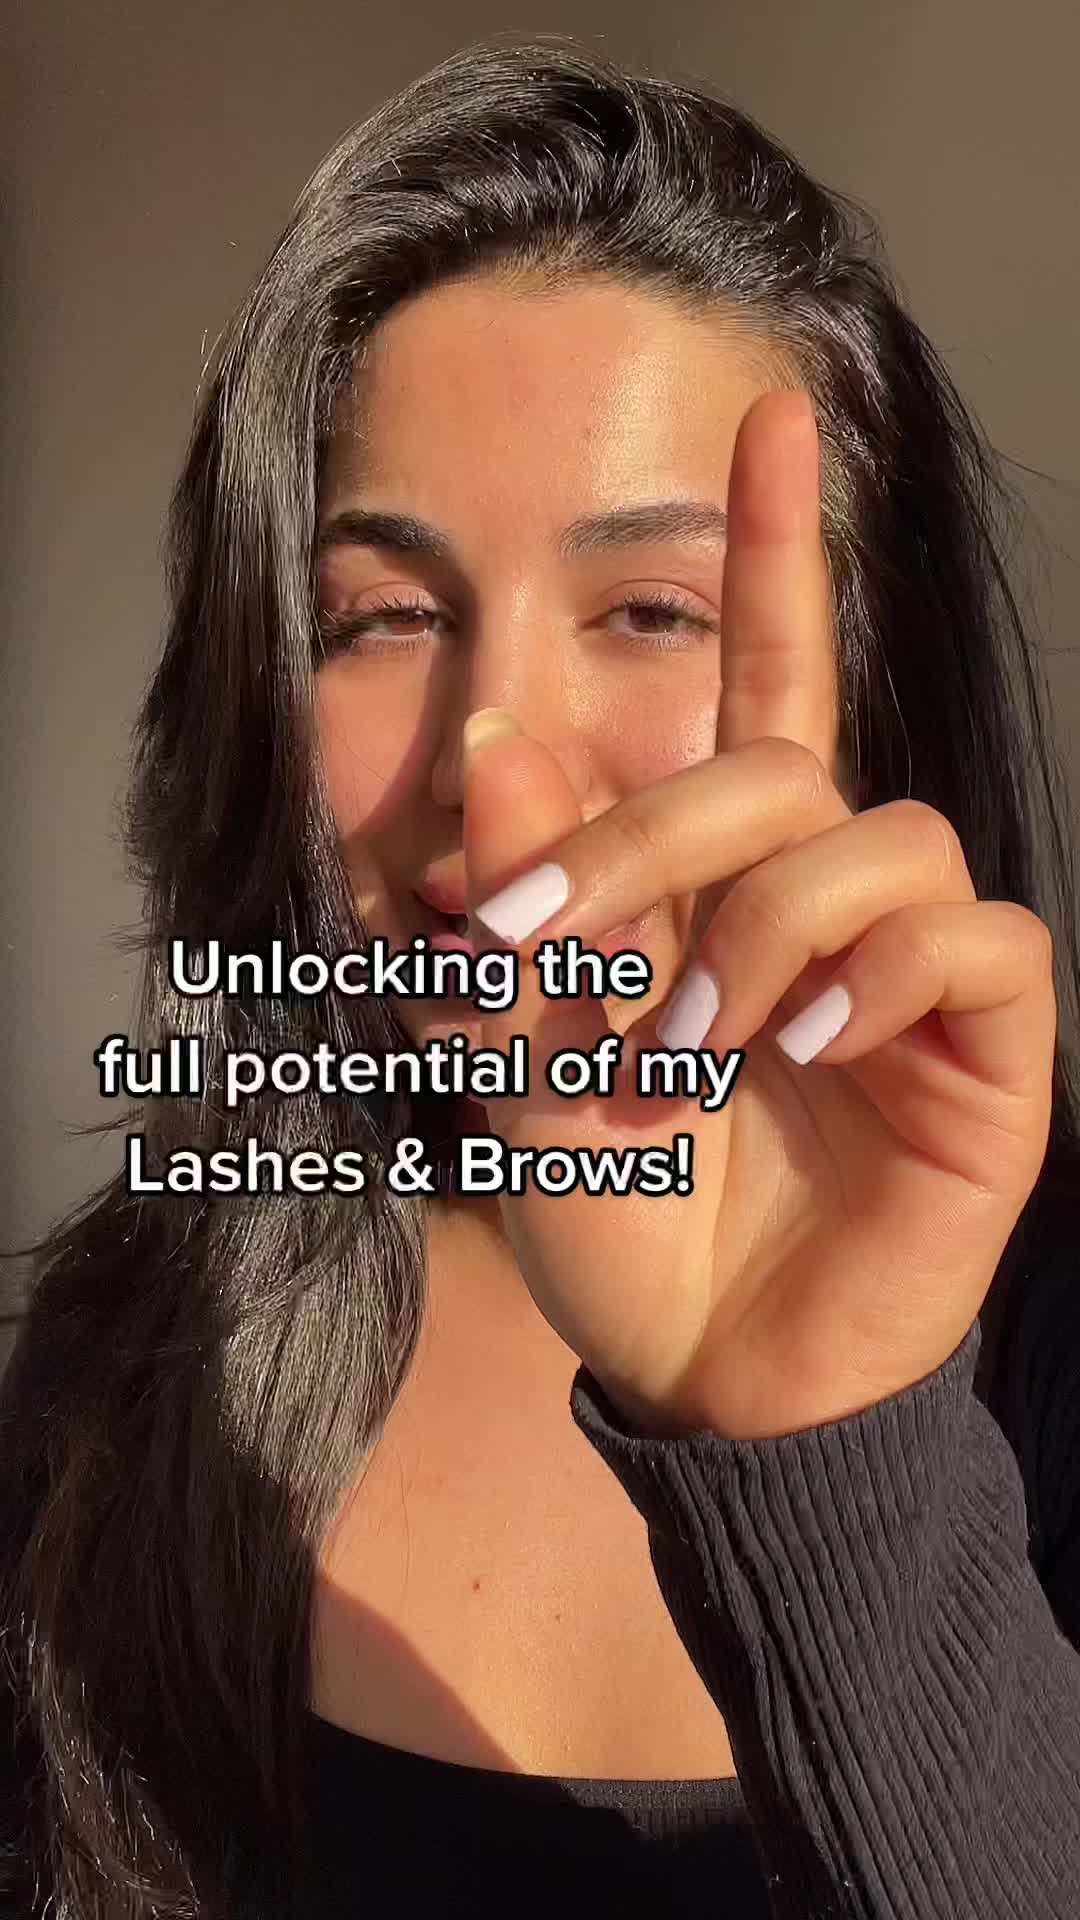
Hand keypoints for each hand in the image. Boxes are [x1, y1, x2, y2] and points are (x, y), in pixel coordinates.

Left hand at [461, 391, 1055, 1440]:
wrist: (703, 1373)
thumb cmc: (618, 1217)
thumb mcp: (519, 1060)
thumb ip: (521, 907)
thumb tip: (506, 729)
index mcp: (728, 882)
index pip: (770, 685)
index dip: (776, 551)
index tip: (770, 415)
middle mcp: (832, 901)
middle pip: (781, 764)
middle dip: (648, 839)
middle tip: (551, 947)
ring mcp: (915, 973)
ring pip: (883, 837)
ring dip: (760, 929)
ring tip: (694, 1051)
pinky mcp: (987, 1052)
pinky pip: (974, 944)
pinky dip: (878, 974)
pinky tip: (808, 1050)